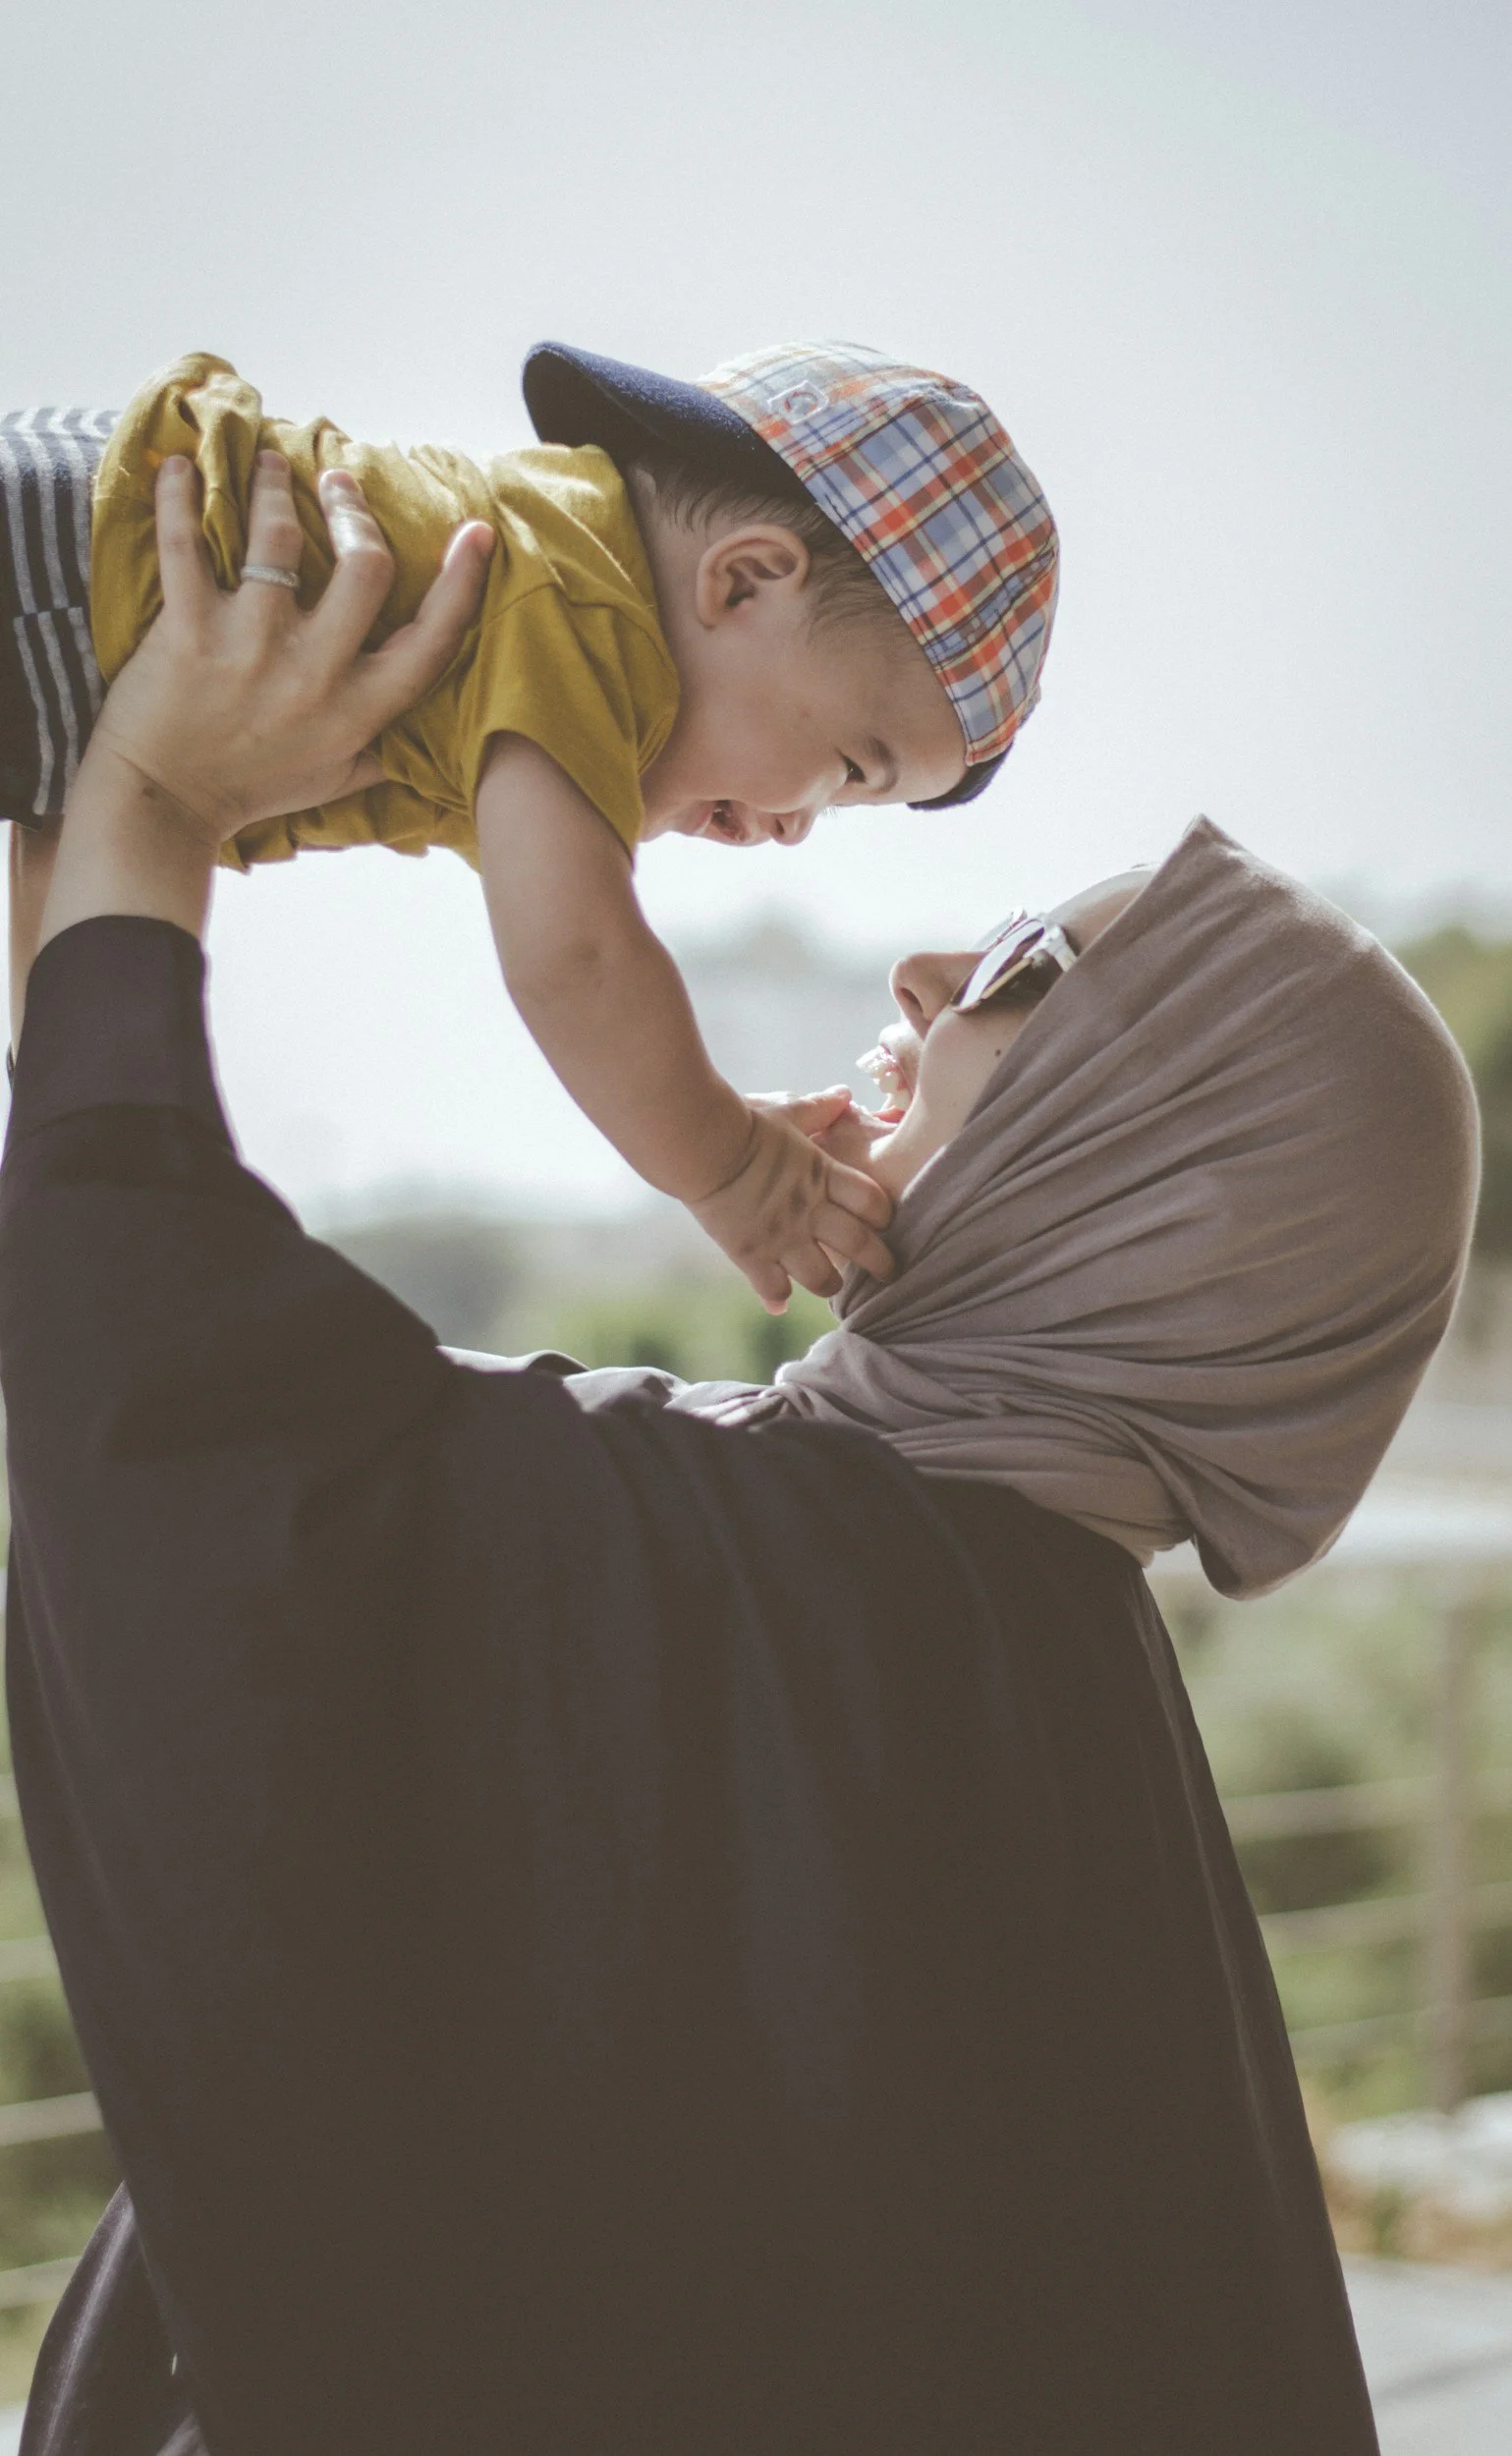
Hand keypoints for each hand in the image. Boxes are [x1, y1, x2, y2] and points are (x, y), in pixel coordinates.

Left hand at [83, 450, 493, 848]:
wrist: (163, 806)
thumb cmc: (252, 790)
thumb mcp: (337, 780)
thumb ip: (385, 750)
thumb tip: (433, 734)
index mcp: (358, 709)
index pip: (431, 638)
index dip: (461, 580)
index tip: (475, 532)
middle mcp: (314, 672)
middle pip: (364, 566)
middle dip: (354, 510)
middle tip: (338, 482)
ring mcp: (250, 646)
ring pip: (277, 536)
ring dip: (274, 485)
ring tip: (270, 464)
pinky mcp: (188, 630)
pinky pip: (184, 544)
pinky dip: (179, 496)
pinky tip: (179, 465)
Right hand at [688, 1091, 894, 1311]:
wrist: (701, 1144)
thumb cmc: (743, 1121)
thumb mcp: (786, 1111)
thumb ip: (819, 1108)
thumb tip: (843, 1094)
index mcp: (823, 1175)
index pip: (873, 1202)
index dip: (884, 1215)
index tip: (884, 1221)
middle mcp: (810, 1211)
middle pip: (861, 1247)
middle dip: (881, 1263)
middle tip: (889, 1273)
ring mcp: (782, 1237)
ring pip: (823, 1279)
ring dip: (831, 1285)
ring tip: (831, 1285)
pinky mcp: (751, 1254)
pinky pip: (772, 1289)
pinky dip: (776, 1298)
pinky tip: (779, 1305)